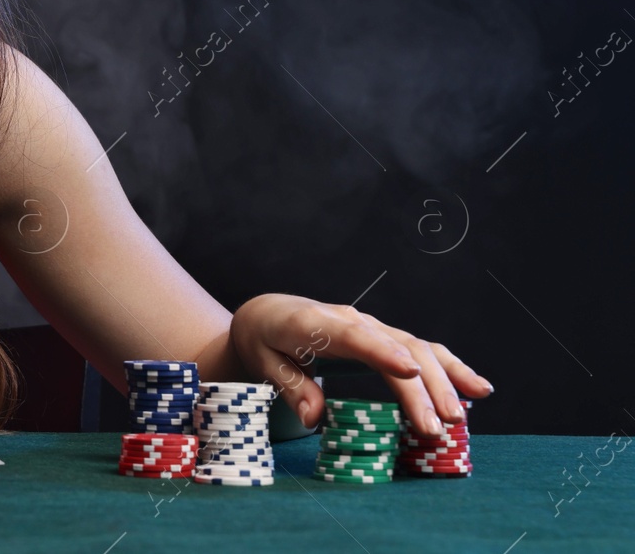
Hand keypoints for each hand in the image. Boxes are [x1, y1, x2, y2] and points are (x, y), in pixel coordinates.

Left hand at [229, 293, 493, 436]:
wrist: (270, 312)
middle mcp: (351, 320)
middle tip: (438, 427)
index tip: (408, 371)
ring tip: (462, 415)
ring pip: (417, 347)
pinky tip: (476, 388)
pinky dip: (450, 367)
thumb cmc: (264, 338)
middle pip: (396, 348)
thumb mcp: (262, 362)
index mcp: (315, 323)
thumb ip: (289, 386)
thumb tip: (313, 418)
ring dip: (444, 381)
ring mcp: (372, 327)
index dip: (382, 352)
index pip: (354, 336)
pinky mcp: (385, 338)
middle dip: (421, 388)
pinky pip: (422, 349)